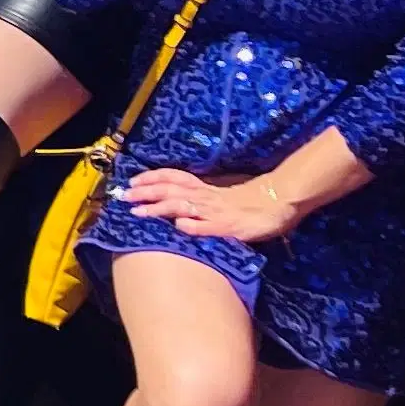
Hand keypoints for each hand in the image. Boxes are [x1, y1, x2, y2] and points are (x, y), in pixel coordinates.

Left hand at [117, 167, 302, 244]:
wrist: (279, 203)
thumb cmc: (249, 201)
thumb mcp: (219, 197)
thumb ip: (198, 199)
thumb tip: (174, 206)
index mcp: (204, 188)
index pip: (173, 177)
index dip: (151, 178)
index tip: (131, 181)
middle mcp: (206, 197)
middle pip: (171, 190)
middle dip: (146, 193)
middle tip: (124, 197)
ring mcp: (216, 212)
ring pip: (184, 206)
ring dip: (160, 209)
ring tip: (140, 213)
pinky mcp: (230, 228)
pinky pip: (211, 227)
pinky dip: (195, 226)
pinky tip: (180, 227)